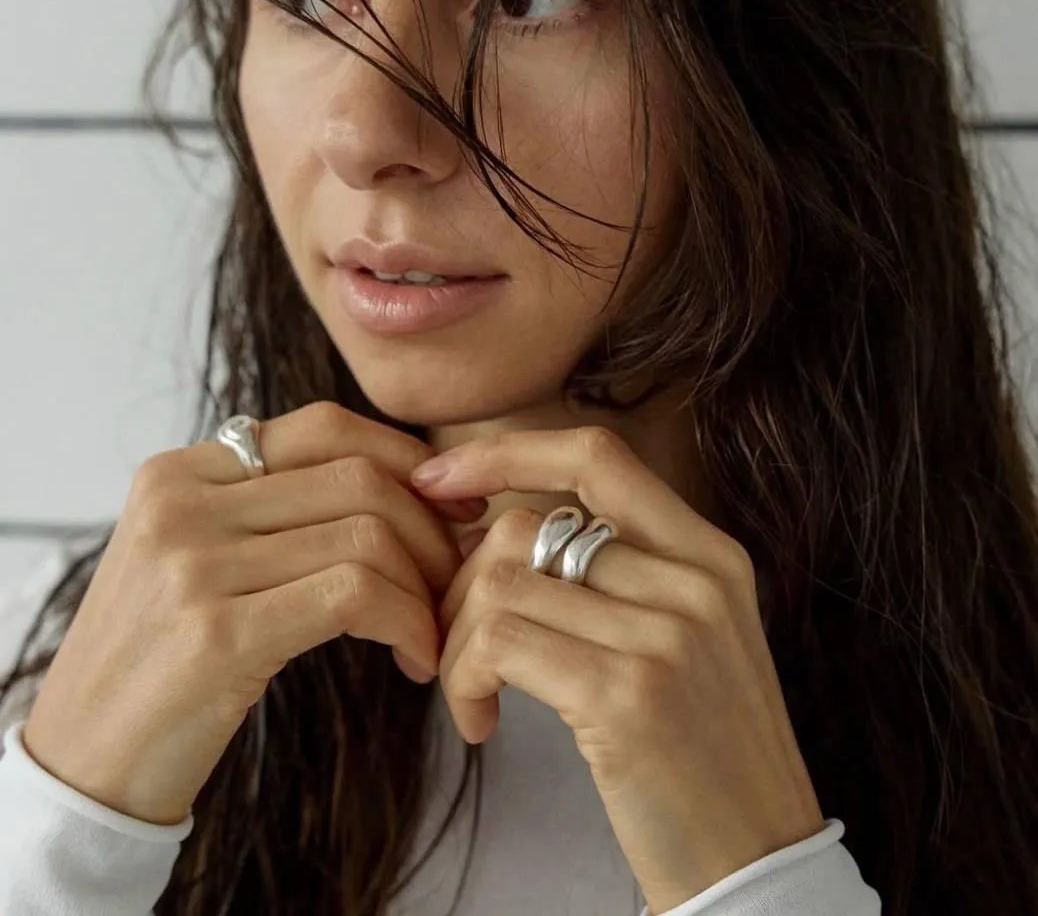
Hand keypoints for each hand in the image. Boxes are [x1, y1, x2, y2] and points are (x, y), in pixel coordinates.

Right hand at [21, 402, 484, 824]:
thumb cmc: (162, 662)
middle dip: (431, 528)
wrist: (84, 763)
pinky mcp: (217, 632)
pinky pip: (355, 595)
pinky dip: (407, 623)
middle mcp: (182, 502)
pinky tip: (415, 661)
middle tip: (458, 579)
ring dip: (425, 587)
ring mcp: (194, 564)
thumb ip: (273, 509)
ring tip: (431, 633)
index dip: (406, 457)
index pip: (323, 427)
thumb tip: (413, 484)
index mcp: (178, 472)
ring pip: (366, 535)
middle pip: (357, 477)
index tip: (455, 503)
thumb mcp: (197, 558)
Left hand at [410, 425, 825, 913]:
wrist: (759, 864)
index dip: (505, 451)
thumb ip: (622, 574)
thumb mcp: (689, 639)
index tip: (439, 481)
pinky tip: (481, 722)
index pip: (595, 454)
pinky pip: (499, 644)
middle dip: (458, 581)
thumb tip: (496, 528)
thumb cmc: (703, 754)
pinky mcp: (628, 698)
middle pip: (524, 525)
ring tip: (473, 692)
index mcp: (711, 555)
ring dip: (458, 641)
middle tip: (454, 642)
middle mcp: (695, 581)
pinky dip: (464, 679)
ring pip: (499, 582)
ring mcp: (667, 637)